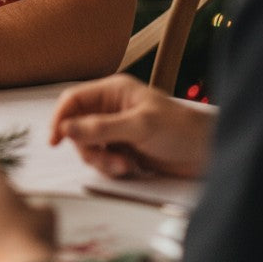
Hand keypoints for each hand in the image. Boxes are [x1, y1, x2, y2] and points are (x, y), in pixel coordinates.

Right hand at [49, 73, 215, 179]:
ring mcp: (117, 131)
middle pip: (77, 129)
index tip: (55, 140)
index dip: (60, 118)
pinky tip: (132, 169)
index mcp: (113, 92)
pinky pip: (103, 162)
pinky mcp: (124, 151)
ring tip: (125, 167)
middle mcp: (111, 109)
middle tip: (107, 160)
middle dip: (89, 148)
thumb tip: (66, 129)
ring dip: (103, 162)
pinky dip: (113, 169)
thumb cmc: (180, 129)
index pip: (73, 100)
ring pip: (89, 148)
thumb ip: (101, 128)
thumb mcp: (140, 126)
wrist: (208, 153)